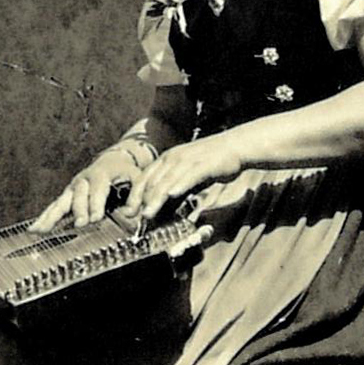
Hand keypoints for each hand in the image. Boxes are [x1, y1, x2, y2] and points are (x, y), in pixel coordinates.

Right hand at [30, 145, 148, 231]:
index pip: (97, 189)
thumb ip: (137, 196)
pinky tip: (34, 230)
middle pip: (77, 194)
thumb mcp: (137, 178)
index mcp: (100, 174)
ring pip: (60, 201)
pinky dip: (44, 218)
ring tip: (39, 229)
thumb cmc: (126, 172)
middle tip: (82, 223)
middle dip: (78, 209)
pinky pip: (54, 207)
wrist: (114, 160)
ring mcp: (72, 188)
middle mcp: (83, 180)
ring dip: (50, 216)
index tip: (95, 217)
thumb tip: (132, 213)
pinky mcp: (67, 196)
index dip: (95, 203)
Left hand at [127, 134, 244, 229]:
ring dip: (156, 199)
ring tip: (148, 214)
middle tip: (135, 218)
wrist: (235, 146)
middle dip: (141, 201)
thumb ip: (176, 190)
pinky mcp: (203, 164)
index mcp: (166, 159)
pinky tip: (172, 194)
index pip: (144, 178)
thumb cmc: (212, 163)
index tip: (128, 212)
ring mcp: (187, 159)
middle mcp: (173, 157)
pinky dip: (179, 185)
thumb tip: (164, 208)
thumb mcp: (188, 176)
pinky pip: (189, 176)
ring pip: (167, 181)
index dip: (134, 195)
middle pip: (152, 181)